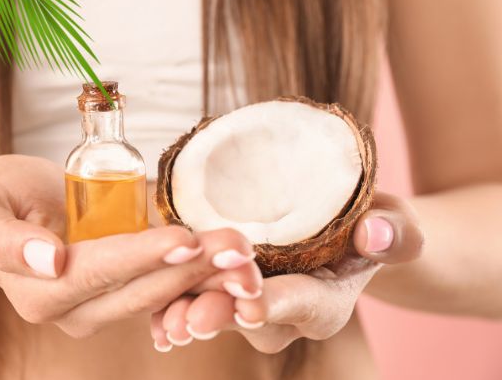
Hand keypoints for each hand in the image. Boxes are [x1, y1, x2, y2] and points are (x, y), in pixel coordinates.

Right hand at [0, 155, 263, 337]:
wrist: (6, 211)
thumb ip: (4, 239)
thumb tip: (49, 262)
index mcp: (38, 294)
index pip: (98, 273)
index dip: (142, 258)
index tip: (183, 240)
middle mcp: (73, 311)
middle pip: (140, 289)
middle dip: (191, 268)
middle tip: (236, 246)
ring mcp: (102, 307)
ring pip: (162, 294)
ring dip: (206, 274)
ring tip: (243, 250)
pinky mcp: (124, 294)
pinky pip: (167, 288)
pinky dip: (201, 275)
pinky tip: (233, 259)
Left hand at [150, 191, 424, 352]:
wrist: (344, 234)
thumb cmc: (371, 226)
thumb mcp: (393, 223)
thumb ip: (393, 232)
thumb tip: (375, 233)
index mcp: (325, 300)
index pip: (301, 303)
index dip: (276, 304)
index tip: (253, 307)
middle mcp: (285, 312)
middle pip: (250, 319)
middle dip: (221, 316)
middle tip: (195, 318)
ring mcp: (250, 303)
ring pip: (216, 313)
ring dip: (189, 316)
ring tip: (167, 324)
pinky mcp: (222, 289)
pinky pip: (193, 304)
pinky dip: (172, 311)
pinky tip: (153, 320)